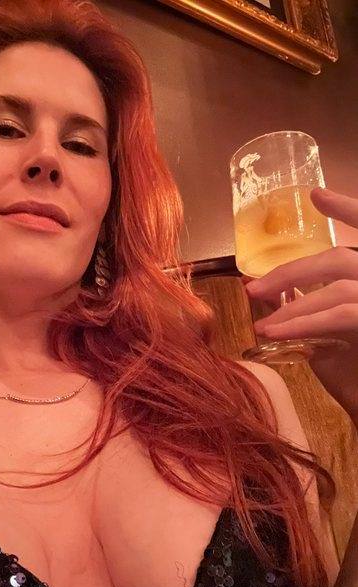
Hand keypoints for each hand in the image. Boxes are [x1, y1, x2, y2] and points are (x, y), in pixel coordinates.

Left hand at [243, 187, 357, 422]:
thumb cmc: (355, 378)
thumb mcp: (326, 339)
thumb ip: (306, 309)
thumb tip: (267, 293)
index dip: (348, 210)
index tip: (316, 194)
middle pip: (340, 259)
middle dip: (291, 272)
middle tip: (253, 288)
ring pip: (338, 287)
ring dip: (293, 305)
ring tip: (261, 325)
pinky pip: (340, 315)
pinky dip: (305, 322)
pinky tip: (275, 332)